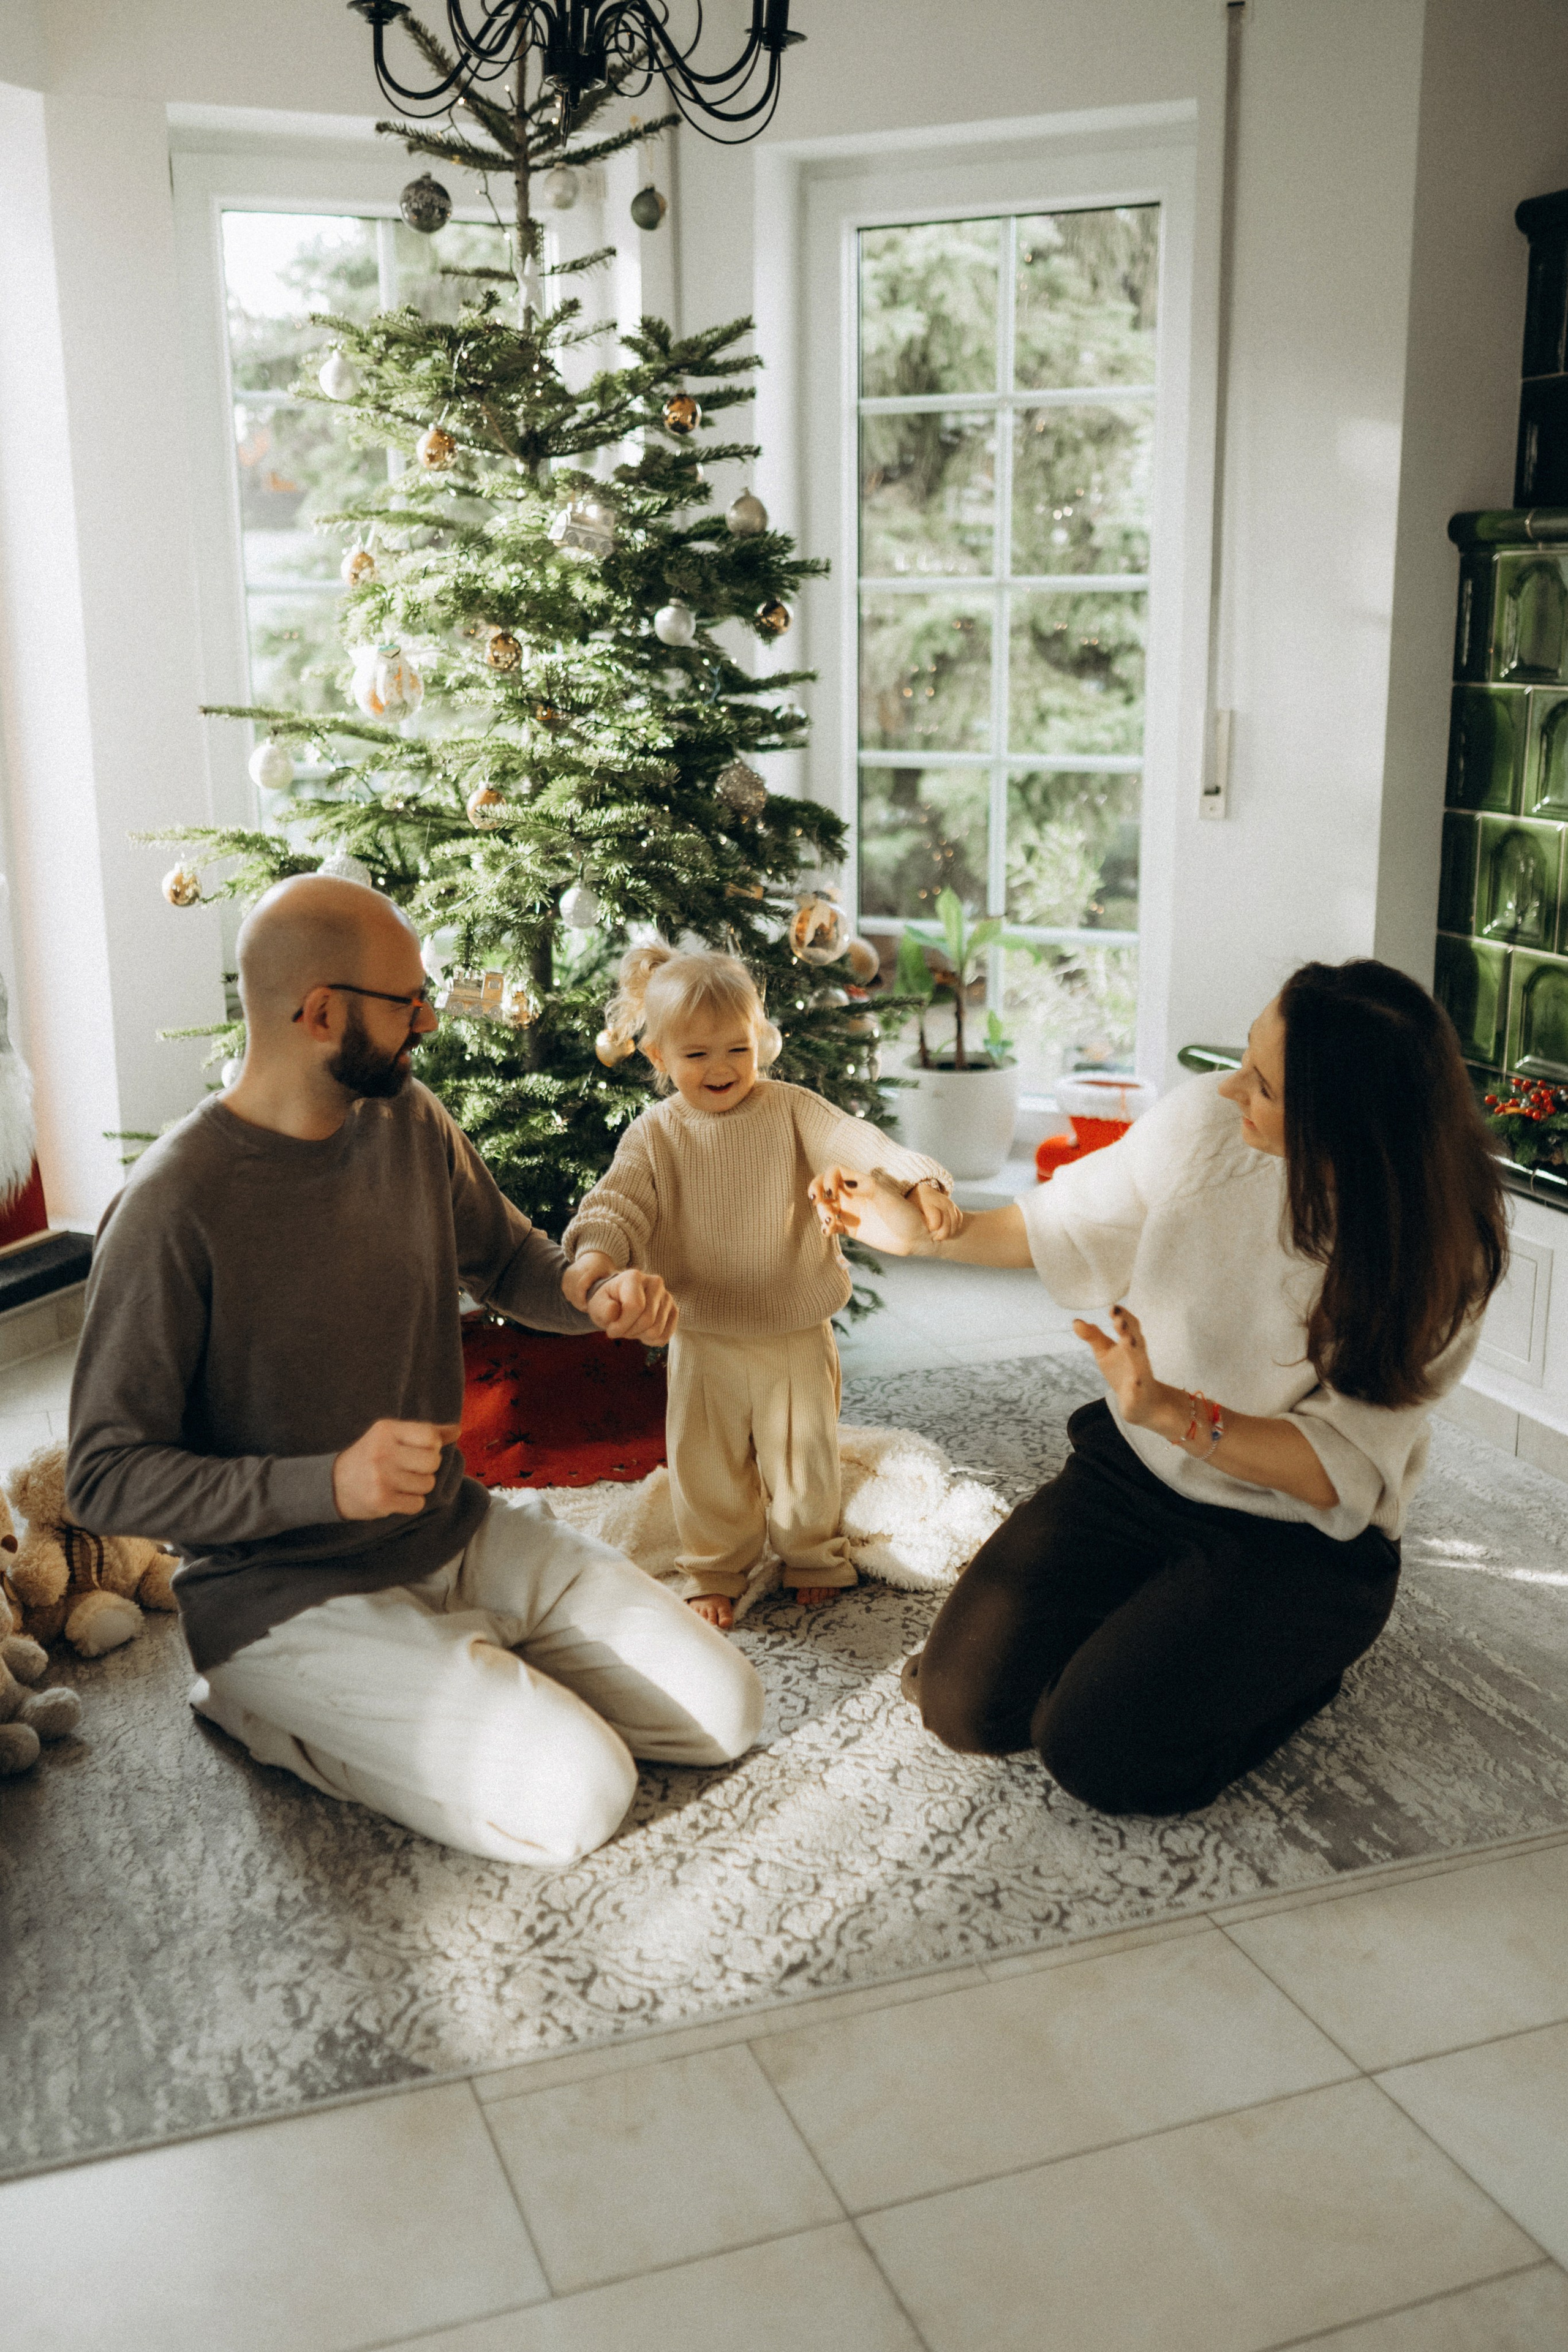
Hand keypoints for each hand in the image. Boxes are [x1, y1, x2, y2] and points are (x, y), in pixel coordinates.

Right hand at [333, 1417, 460, 1519]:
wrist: (333, 1484)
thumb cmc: (371, 1456)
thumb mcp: (392, 1436)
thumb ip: (426, 1432)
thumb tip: (457, 1430)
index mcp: (386, 1430)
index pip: (430, 1437)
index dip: (432, 1447)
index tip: (420, 1450)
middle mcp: (382, 1452)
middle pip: (432, 1462)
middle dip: (428, 1468)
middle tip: (411, 1469)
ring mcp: (381, 1478)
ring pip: (427, 1484)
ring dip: (419, 1486)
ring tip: (401, 1482)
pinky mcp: (381, 1501)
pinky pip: (417, 1503)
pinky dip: (411, 1502)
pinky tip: (396, 1496)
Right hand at [563, 1250, 617, 1310]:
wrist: (594, 1255)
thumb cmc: (605, 1268)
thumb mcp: (612, 1274)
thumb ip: (612, 1285)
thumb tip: (616, 1298)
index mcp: (590, 1269)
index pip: (581, 1286)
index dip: (582, 1299)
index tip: (587, 1307)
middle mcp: (578, 1269)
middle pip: (573, 1291)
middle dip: (578, 1302)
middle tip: (586, 1309)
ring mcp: (570, 1272)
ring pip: (568, 1291)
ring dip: (574, 1300)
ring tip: (584, 1304)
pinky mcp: (566, 1274)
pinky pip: (565, 1289)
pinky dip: (571, 1295)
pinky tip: (579, 1298)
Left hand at [587, 1267, 677, 1343]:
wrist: (619, 1302)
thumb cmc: (608, 1303)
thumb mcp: (598, 1305)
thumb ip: (603, 1309)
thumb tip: (614, 1311)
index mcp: (635, 1277)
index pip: (635, 1307)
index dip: (621, 1325)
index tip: (610, 1330)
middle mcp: (655, 1283)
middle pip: (647, 1320)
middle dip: (629, 1332)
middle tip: (620, 1329)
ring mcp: (667, 1297)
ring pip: (656, 1331)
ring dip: (639, 1336)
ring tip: (631, 1327)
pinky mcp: (674, 1311)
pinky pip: (665, 1337)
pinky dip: (650, 1341)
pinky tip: (642, 1331)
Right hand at [809, 1166, 932, 1255]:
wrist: (916, 1237)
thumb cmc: (906, 1214)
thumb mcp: (888, 1197)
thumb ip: (867, 1188)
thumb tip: (845, 1184)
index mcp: (862, 1183)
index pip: (836, 1172)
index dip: (827, 1178)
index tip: (831, 1192)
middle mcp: (854, 1195)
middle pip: (825, 1186)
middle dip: (815, 1190)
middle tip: (816, 1201)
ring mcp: (852, 1212)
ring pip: (826, 1206)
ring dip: (821, 1212)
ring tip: (830, 1222)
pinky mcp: (851, 1229)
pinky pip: (831, 1225)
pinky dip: (825, 1226)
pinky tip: (828, 1231)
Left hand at [910, 1181, 963, 1242]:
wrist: (924, 1189)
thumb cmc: (916, 1202)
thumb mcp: (911, 1207)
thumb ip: (916, 1218)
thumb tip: (918, 1233)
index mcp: (928, 1202)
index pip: (935, 1216)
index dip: (934, 1226)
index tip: (931, 1231)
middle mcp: (941, 1202)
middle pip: (947, 1221)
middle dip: (943, 1233)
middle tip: (936, 1239)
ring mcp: (949, 1203)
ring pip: (954, 1221)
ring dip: (950, 1232)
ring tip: (942, 1237)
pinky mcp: (954, 1206)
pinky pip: (959, 1218)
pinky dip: (956, 1226)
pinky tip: (949, 1231)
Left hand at [1072, 1306, 1182, 1434]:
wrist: (1141, 1402)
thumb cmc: (1123, 1371)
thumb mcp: (1105, 1352)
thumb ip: (1093, 1336)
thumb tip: (1076, 1321)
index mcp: (1131, 1343)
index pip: (1130, 1326)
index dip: (1123, 1316)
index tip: (1113, 1309)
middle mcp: (1138, 1356)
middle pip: (1137, 1339)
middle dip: (1128, 1329)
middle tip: (1118, 1320)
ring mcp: (1141, 1375)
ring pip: (1141, 1362)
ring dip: (1135, 1351)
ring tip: (1126, 1340)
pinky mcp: (1140, 1393)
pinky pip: (1140, 1389)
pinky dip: (1138, 1386)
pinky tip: (1135, 1383)